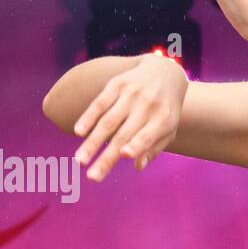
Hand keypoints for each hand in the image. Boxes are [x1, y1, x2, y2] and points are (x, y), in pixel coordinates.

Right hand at [73, 53, 189, 181]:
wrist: (164, 71)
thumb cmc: (165, 108)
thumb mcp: (169, 128)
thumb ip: (154, 147)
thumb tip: (137, 166)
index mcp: (163, 119)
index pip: (147, 135)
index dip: (136, 144)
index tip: (123, 155)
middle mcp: (147, 105)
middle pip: (123, 134)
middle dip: (106, 157)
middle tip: (92, 177)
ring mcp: (130, 94)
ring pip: (107, 121)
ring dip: (92, 142)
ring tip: (80, 160)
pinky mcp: (117, 85)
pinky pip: (99, 103)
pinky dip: (88, 117)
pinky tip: (79, 132)